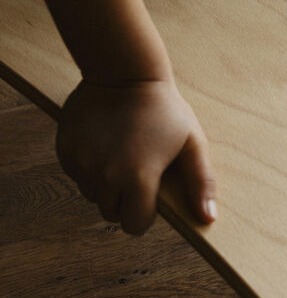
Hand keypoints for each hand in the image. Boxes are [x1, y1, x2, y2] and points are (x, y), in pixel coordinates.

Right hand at [56, 78, 215, 235]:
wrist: (123, 72)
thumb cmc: (164, 109)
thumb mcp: (192, 143)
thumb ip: (202, 183)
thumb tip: (208, 219)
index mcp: (137, 179)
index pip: (134, 225)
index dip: (143, 215)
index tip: (148, 197)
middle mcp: (105, 175)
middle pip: (111, 212)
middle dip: (123, 201)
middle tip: (135, 174)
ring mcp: (82, 162)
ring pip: (92, 194)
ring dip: (104, 185)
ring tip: (120, 158)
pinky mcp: (65, 149)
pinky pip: (76, 174)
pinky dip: (87, 168)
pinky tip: (103, 147)